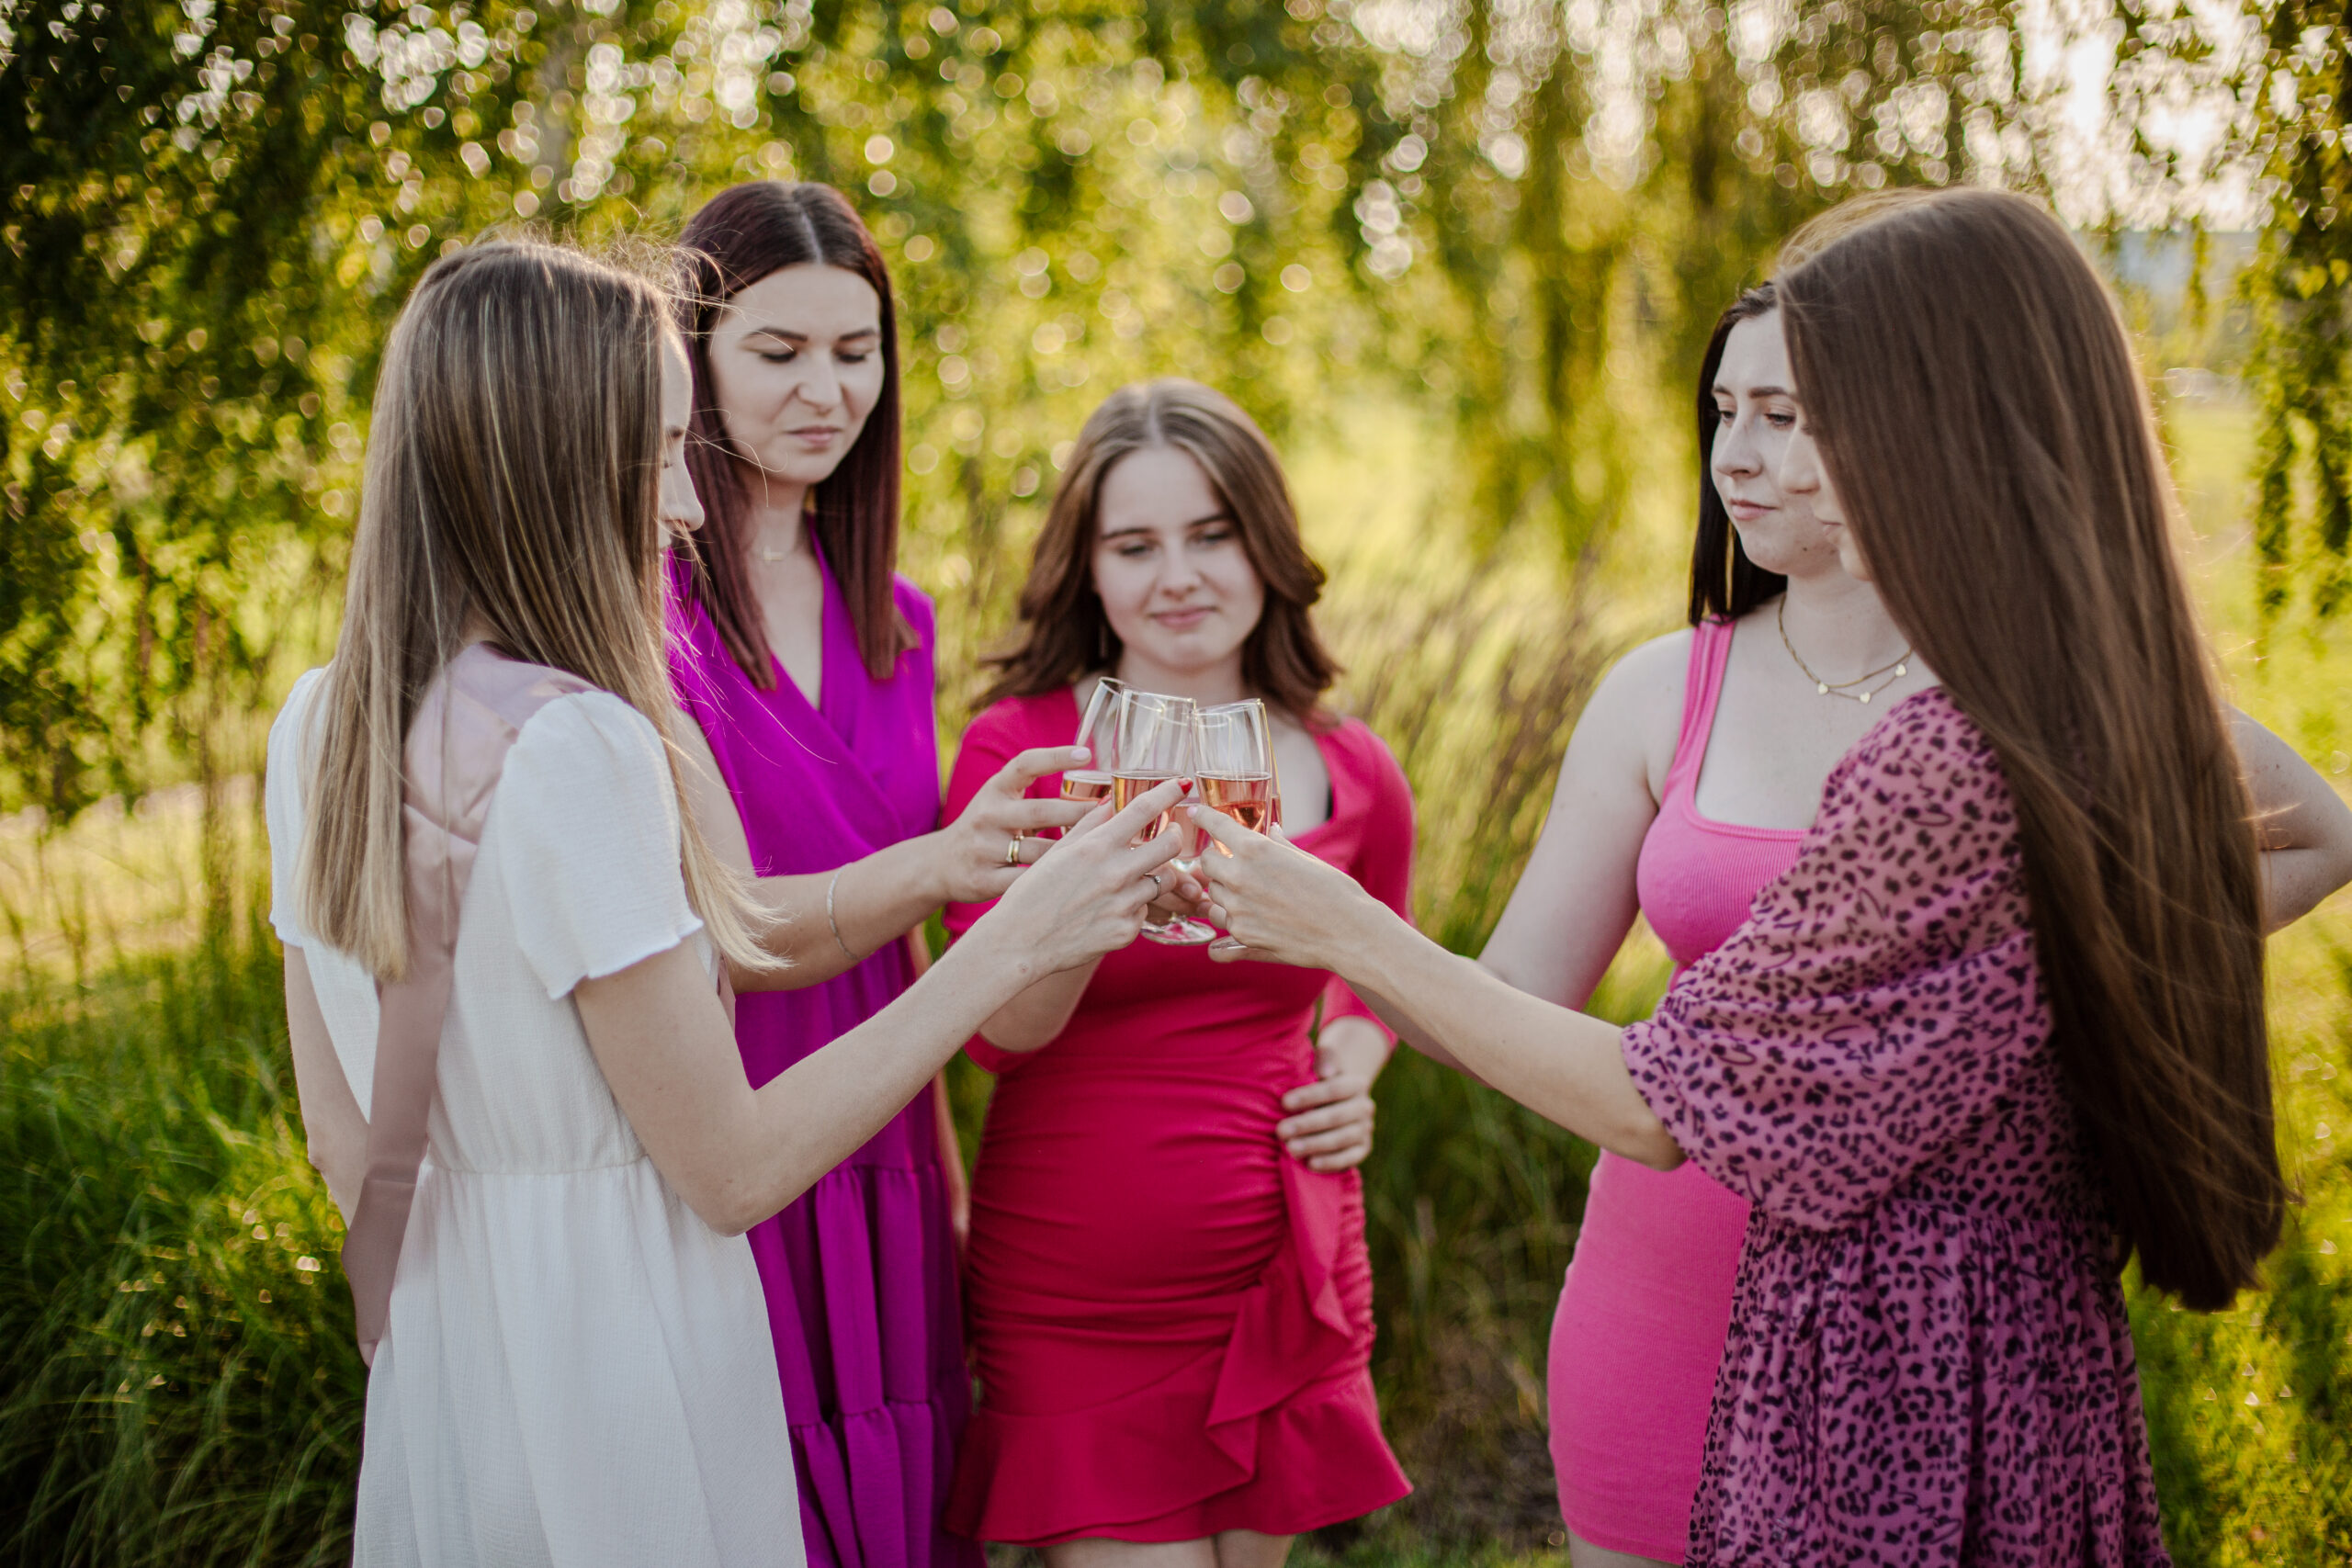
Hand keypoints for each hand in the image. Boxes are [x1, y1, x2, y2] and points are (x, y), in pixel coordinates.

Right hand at [933, 746, 1099, 905]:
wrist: (940, 864)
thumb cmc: (987, 827)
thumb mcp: (1002, 800)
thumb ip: (1036, 792)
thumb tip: (1098, 786)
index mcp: (995, 789)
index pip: (1025, 764)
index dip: (1055, 756)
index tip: (1087, 754)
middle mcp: (987, 815)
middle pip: (1039, 812)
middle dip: (1078, 813)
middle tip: (1113, 816)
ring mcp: (983, 848)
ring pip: (1038, 852)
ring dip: (1072, 853)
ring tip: (1103, 853)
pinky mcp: (983, 880)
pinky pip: (1026, 882)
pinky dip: (1052, 883)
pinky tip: (1078, 883)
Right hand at [980, 779, 1186, 973]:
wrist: (1019, 943)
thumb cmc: (1031, 893)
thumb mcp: (1058, 851)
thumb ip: (1089, 825)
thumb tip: (1112, 802)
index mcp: (1096, 846)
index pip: (1144, 809)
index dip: (1169, 792)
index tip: (1182, 784)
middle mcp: (1116, 873)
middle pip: (1171, 843)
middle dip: (1175, 835)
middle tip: (1169, 835)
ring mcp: (1124, 904)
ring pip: (1163, 880)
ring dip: (1154, 875)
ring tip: (1128, 880)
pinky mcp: (1127, 931)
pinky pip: (1144, 911)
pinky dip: (1133, 907)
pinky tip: (1108, 911)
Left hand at [1187, 806, 1378, 969]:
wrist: (1349, 933)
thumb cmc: (1335, 892)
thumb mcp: (1307, 859)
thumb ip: (1280, 845)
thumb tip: (1273, 831)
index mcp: (1255, 849)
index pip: (1215, 825)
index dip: (1203, 816)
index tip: (1195, 813)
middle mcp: (1240, 876)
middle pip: (1206, 862)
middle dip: (1216, 860)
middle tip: (1230, 863)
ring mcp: (1237, 908)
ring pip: (1212, 895)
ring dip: (1224, 892)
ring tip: (1249, 895)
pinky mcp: (1242, 936)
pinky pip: (1221, 924)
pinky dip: (1231, 920)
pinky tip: (1246, 920)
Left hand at [1276, 1021, 1386, 1171]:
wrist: (1337, 1098)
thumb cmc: (1319, 1079)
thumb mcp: (1322, 1063)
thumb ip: (1325, 1060)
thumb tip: (1326, 1072)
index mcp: (1356, 1083)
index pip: (1334, 1089)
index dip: (1310, 1096)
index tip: (1284, 1103)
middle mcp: (1364, 1106)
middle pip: (1336, 1116)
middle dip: (1306, 1125)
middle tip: (1281, 1131)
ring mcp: (1365, 1129)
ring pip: (1343, 1138)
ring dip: (1315, 1144)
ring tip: (1290, 1149)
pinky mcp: (1363, 1148)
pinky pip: (1350, 1158)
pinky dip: (1331, 1162)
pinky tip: (1310, 1164)